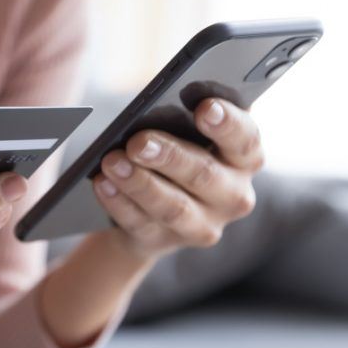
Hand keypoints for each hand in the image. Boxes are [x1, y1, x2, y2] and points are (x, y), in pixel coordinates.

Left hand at [93, 98, 262, 259]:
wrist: (155, 206)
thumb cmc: (177, 150)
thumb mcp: (188, 131)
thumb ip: (184, 116)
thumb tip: (155, 105)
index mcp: (244, 158)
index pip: (245, 139)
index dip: (227, 124)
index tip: (205, 107)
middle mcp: (233, 195)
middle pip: (204, 174)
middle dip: (169, 156)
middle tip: (138, 142)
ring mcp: (202, 225)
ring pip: (172, 206)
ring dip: (139, 183)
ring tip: (112, 162)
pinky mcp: (165, 242)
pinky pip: (140, 223)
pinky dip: (118, 202)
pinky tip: (102, 183)